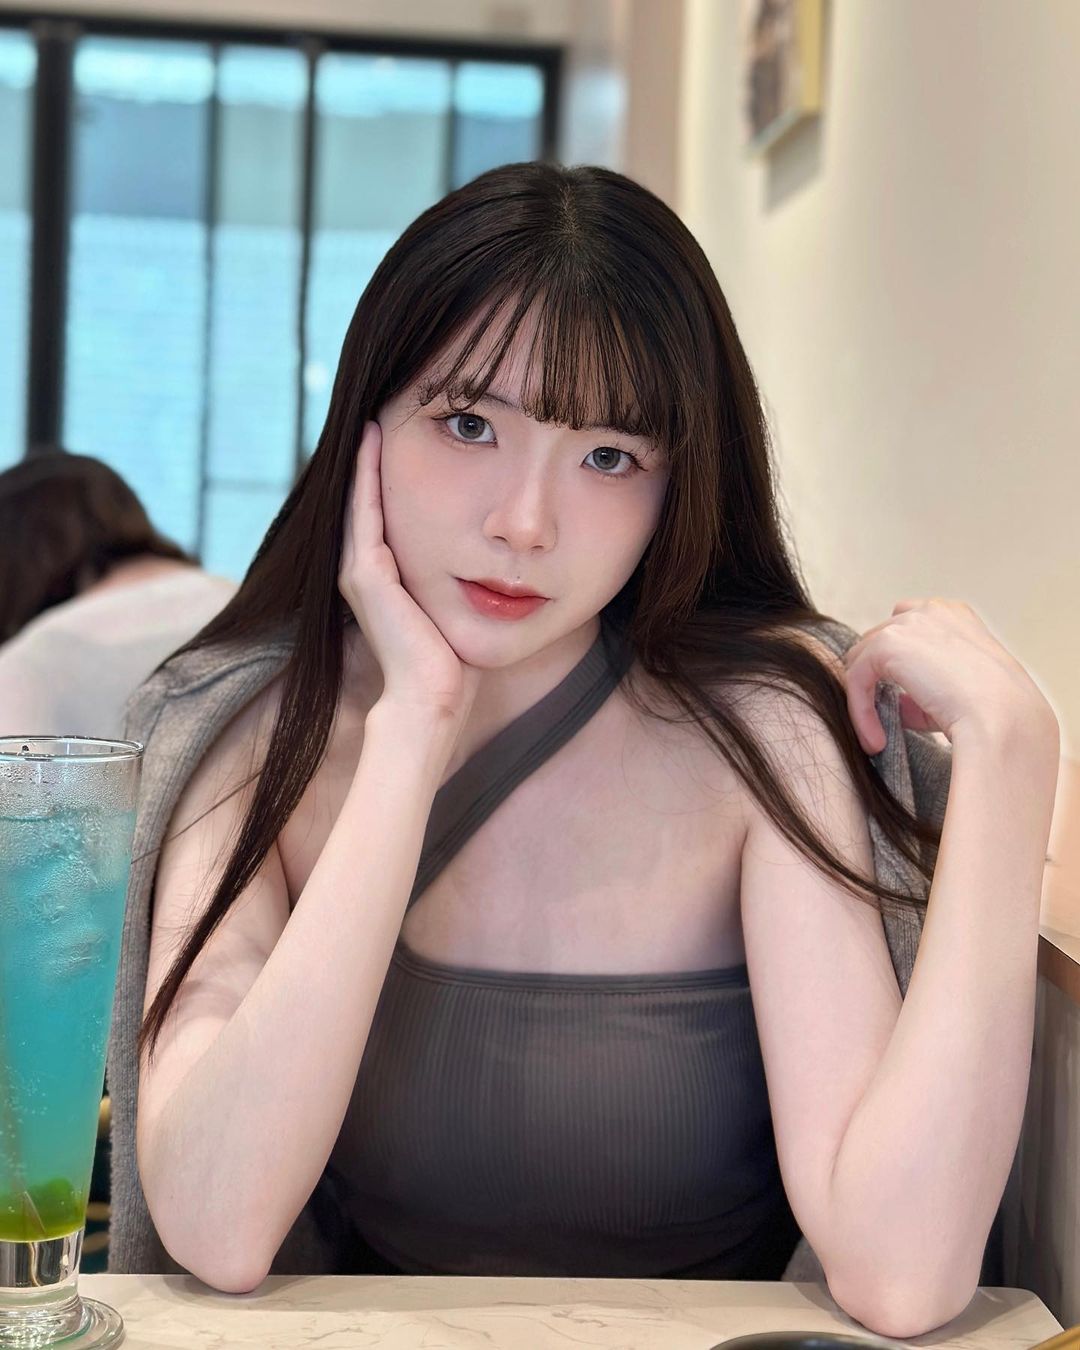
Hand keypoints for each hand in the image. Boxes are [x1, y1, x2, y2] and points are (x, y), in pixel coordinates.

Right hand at [338, 420, 481, 723]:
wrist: (432, 699)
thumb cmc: (454, 664)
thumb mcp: (459, 605)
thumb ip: (464, 578)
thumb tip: (499, 560)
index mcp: (385, 577)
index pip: (386, 512)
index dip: (389, 475)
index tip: (404, 434)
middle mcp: (364, 569)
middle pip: (368, 499)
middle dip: (374, 458)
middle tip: (383, 408)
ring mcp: (359, 570)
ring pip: (361, 498)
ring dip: (366, 456)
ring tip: (375, 412)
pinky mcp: (364, 573)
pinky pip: (365, 509)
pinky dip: (366, 473)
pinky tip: (373, 437)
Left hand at [840, 598, 1058, 754]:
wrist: (1002, 718)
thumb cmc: (991, 711)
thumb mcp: (956, 691)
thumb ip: (922, 689)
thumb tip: (894, 705)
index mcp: (952, 615)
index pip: (905, 629)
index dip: (896, 665)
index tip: (899, 701)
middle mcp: (929, 610)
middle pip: (877, 642)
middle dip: (877, 681)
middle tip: (883, 722)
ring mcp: (908, 623)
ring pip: (862, 661)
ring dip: (865, 698)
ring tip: (879, 736)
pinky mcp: (887, 645)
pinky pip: (857, 679)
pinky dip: (860, 711)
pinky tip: (876, 740)